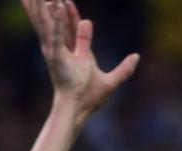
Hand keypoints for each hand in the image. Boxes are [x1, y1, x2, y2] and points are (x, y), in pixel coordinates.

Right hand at [22, 0, 138, 120]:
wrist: (80, 109)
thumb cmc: (91, 99)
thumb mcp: (112, 80)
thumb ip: (125, 68)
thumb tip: (137, 56)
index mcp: (75, 54)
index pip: (70, 28)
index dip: (69, 14)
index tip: (66, 0)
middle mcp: (62, 51)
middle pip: (54, 23)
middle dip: (48, 7)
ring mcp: (57, 53)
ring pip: (49, 24)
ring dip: (44, 8)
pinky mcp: (57, 56)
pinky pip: (58, 34)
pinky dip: (58, 20)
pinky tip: (57, 5)